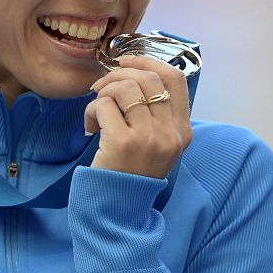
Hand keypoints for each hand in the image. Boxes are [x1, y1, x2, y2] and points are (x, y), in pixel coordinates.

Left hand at [85, 54, 191, 177]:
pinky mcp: (122, 143)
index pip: (175, 79)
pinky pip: (104, 105)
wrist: (117, 210)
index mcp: (182, 131)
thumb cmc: (132, 173)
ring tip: (96, 112)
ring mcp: (148, 138)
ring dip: (103, 93)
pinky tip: (90, 127)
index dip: (148, 61)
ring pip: (125, 87)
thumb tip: (133, 73)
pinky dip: (91, 110)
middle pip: (147, 78)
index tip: (125, 62)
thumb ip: (156, 114)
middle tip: (100, 90)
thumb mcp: (158, 145)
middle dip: (118, 76)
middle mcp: (170, 134)